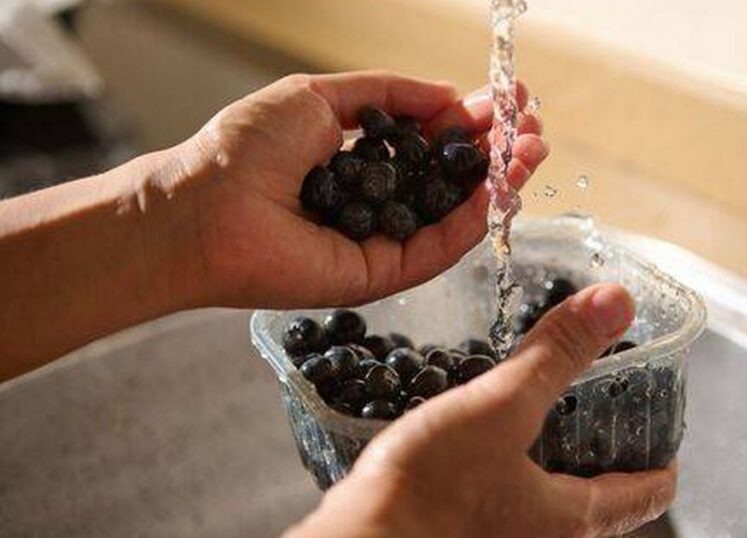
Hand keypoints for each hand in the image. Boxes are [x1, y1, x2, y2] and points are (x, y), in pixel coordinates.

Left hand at [170, 71, 546, 307]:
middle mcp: (380, 203)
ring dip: (499, 183)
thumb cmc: (245, 149)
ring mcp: (383, 241)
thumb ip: (388, 93)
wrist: (204, 208)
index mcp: (364, 160)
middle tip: (532, 128)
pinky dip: (471, 221)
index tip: (509, 99)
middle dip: (498, 152)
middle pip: (455, 181)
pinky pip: (437, 249)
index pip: (434, 142)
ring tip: (530, 151)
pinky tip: (496, 189)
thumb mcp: (320, 96)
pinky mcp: (381, 275)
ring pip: (455, 216)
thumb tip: (446, 94)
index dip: (474, 122)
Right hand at [286, 284, 676, 537]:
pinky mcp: (461, 533)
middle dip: (602, 449)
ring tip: (536, 409)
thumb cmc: (427, 493)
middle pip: (600, 499)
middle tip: (597, 402)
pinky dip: (507, 467)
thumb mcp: (501, 408)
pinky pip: (502, 501)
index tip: (662, 427)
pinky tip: (478, 437)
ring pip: (548, 501)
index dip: (663, 458)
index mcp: (572, 520)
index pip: (649, 494)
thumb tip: (616, 305)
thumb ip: (557, 356)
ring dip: (551, 457)